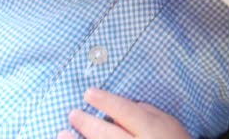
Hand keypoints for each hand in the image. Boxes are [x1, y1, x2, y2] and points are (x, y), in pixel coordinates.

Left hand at [57, 88, 190, 138]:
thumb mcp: (166, 121)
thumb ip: (145, 111)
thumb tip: (118, 106)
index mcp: (150, 129)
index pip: (125, 112)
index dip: (105, 101)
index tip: (88, 93)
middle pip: (107, 134)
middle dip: (86, 123)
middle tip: (72, 113)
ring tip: (62, 133)